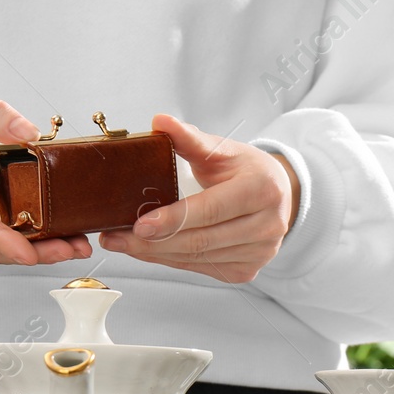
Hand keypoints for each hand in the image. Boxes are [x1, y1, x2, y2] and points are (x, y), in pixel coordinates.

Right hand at [0, 100, 95, 265]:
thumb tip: (30, 132)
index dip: (0, 240)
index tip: (27, 253)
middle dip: (34, 252)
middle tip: (70, 249)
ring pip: (4, 251)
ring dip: (42, 252)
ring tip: (77, 247)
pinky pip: (10, 242)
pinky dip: (38, 244)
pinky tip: (66, 239)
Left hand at [98, 114, 300, 283]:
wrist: (277, 196)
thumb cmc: (246, 171)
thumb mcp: (221, 149)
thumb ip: (189, 139)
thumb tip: (160, 122)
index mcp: (262, 190)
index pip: (211, 210)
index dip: (173, 220)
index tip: (138, 226)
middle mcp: (268, 226)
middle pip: (201, 240)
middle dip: (154, 242)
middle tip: (116, 237)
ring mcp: (259, 253)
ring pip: (197, 259)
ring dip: (156, 254)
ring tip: (123, 243)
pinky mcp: (246, 271)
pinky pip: (200, 268)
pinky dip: (171, 260)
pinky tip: (150, 250)